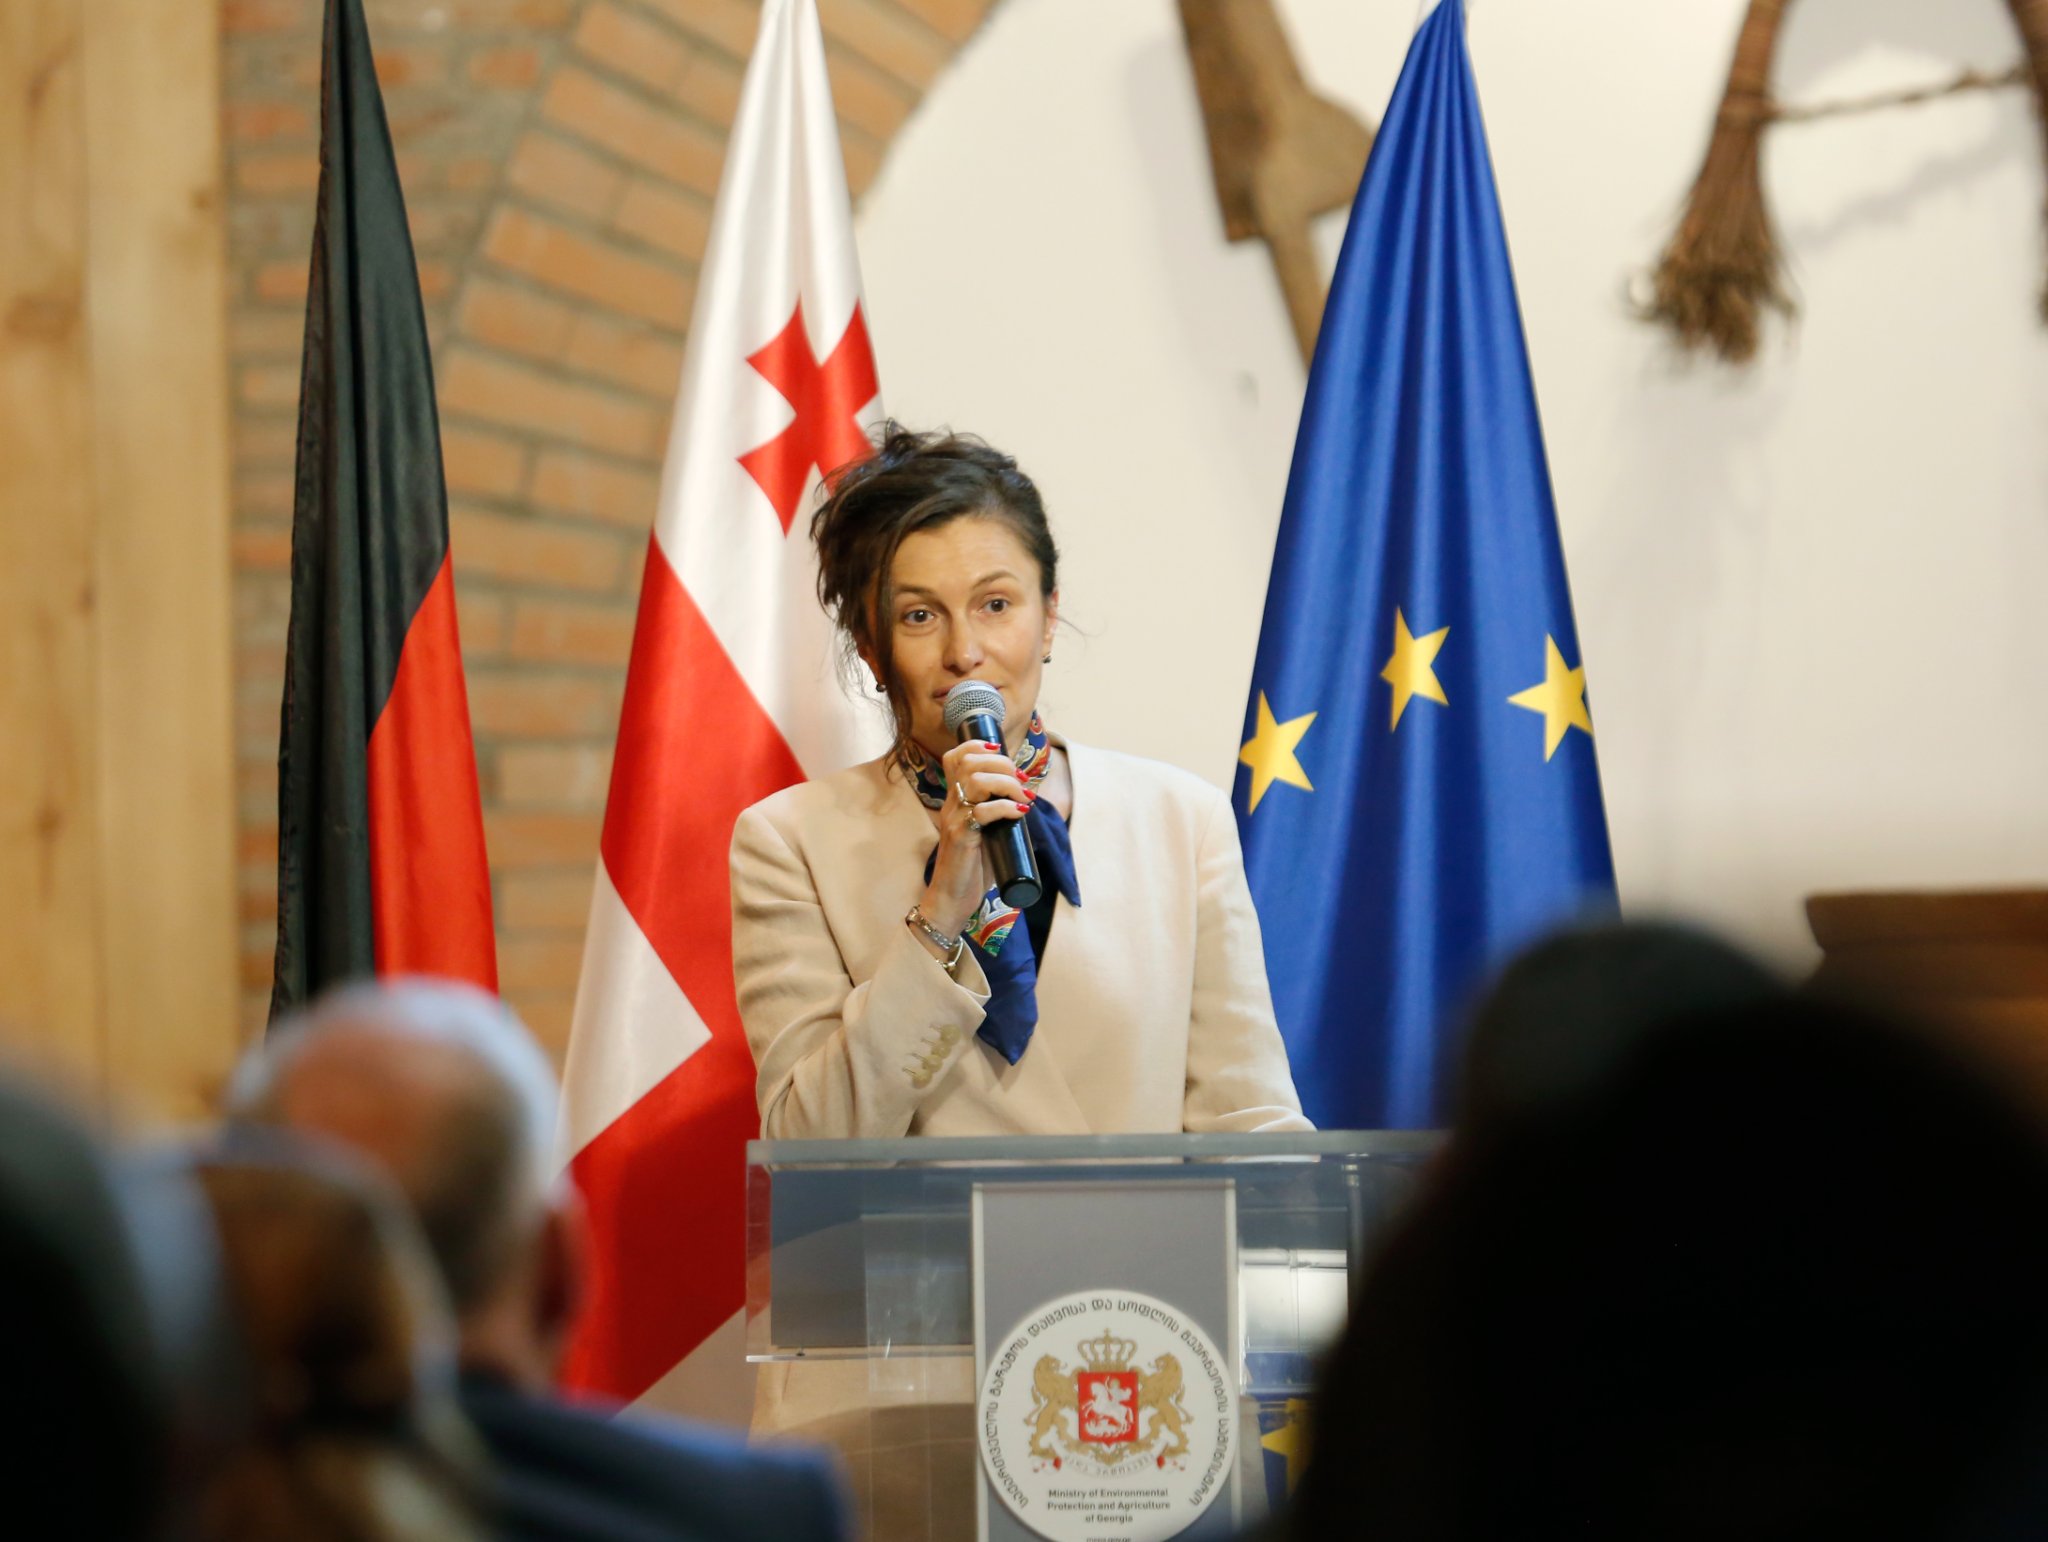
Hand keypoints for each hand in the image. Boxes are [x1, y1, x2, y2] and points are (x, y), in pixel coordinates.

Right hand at [918, 738, 1033, 937]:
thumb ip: (998, 815)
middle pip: (969, 762)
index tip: (1000, 751)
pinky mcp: (962, 838)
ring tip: (1023, 797)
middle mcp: (951, 804)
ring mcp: (955, 820)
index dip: (977, 746)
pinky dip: (1006, 808)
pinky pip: (983, 812)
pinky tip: (1020, 814)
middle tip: (1021, 781)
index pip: (954, 757)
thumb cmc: (972, 868)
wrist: (953, 899)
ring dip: (1006, 783)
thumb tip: (1028, 802)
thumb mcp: (985, 834)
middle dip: (1002, 763)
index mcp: (955, 800)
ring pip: (976, 781)